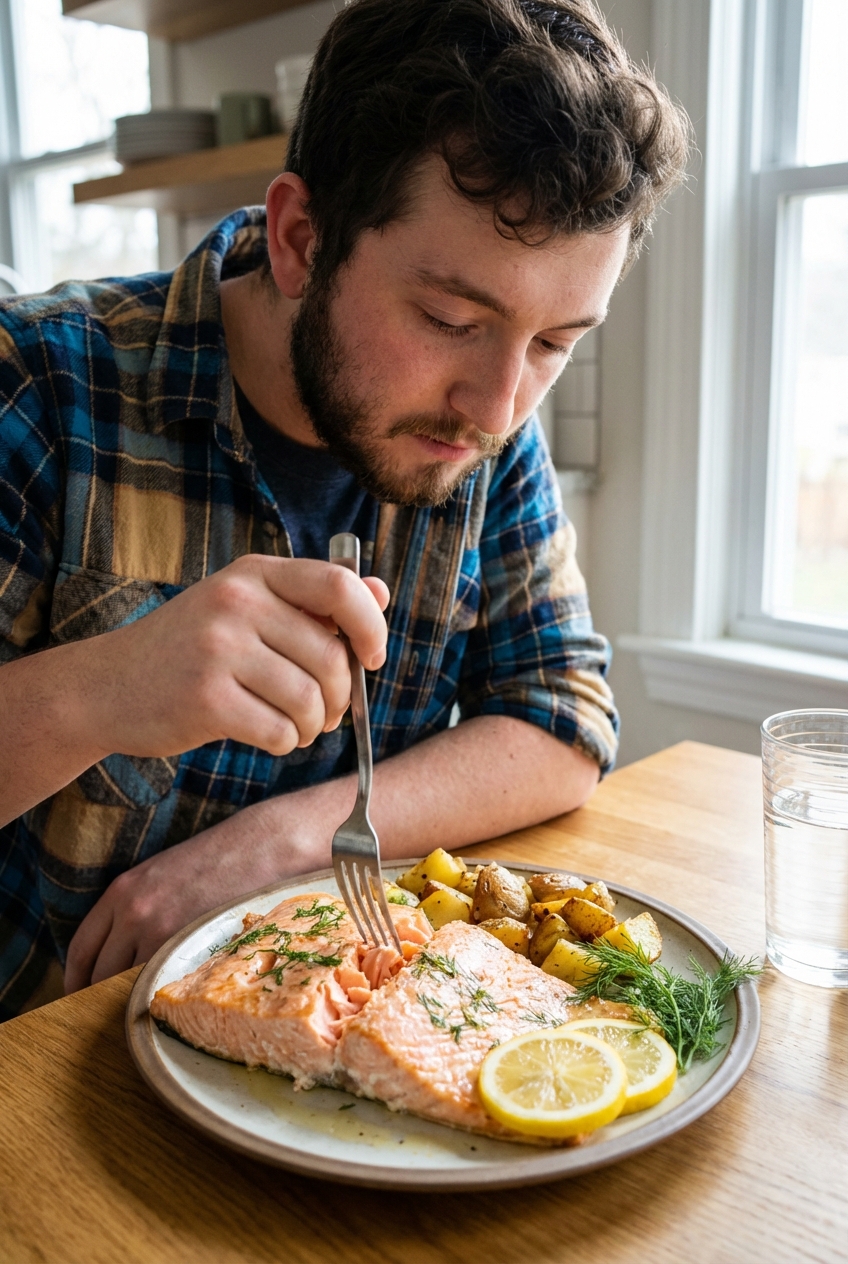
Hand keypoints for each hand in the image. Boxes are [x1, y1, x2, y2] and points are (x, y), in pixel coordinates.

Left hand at [63, 789, 334, 991]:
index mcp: (122, 891)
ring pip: (129, 983)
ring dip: (131, 999)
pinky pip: (161, 984)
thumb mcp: (162, 874)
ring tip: (142, 1011)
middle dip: (99, 996)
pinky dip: (160, 996)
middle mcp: (133, 912)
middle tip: (106, 1014)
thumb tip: (123, 949)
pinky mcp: (189, 945)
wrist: (261, 847)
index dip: (75, 980)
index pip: (82, 948)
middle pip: (100, 973)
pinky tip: (170, 1001)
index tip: (77, 996)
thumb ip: (137, 907)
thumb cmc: (218, 859)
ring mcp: (160, 931)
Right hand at [83, 554, 388, 758]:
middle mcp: (236, 602)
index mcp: (254, 574)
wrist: (106, 687)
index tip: (372, 657)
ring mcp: (218, 649)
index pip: (338, 585)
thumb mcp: (247, 608)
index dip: (370, 626)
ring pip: (310, 700)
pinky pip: (280, 731)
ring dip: (314, 726)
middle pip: (331, 657)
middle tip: (326, 712)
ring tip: (297, 726)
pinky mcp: (206, 699)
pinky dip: (286, 743)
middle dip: (341, 697)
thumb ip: (313, 601)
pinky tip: (270, 736)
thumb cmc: (189, 650)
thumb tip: (381, 592)